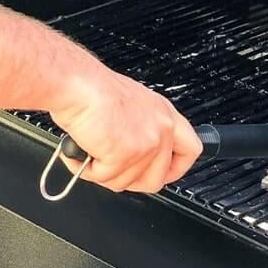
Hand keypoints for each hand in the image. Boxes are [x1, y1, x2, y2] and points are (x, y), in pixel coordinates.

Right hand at [50, 68, 201, 192]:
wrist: (77, 85)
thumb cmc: (92, 89)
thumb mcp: (130, 105)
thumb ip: (141, 129)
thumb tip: (133, 154)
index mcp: (164, 114)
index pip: (190, 150)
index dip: (176, 169)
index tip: (163, 173)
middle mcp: (161, 129)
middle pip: (156, 179)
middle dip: (130, 181)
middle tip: (111, 168)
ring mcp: (146, 144)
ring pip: (125, 182)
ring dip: (102, 173)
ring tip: (89, 150)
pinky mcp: (125, 155)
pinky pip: (105, 178)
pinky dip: (87, 169)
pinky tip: (80, 152)